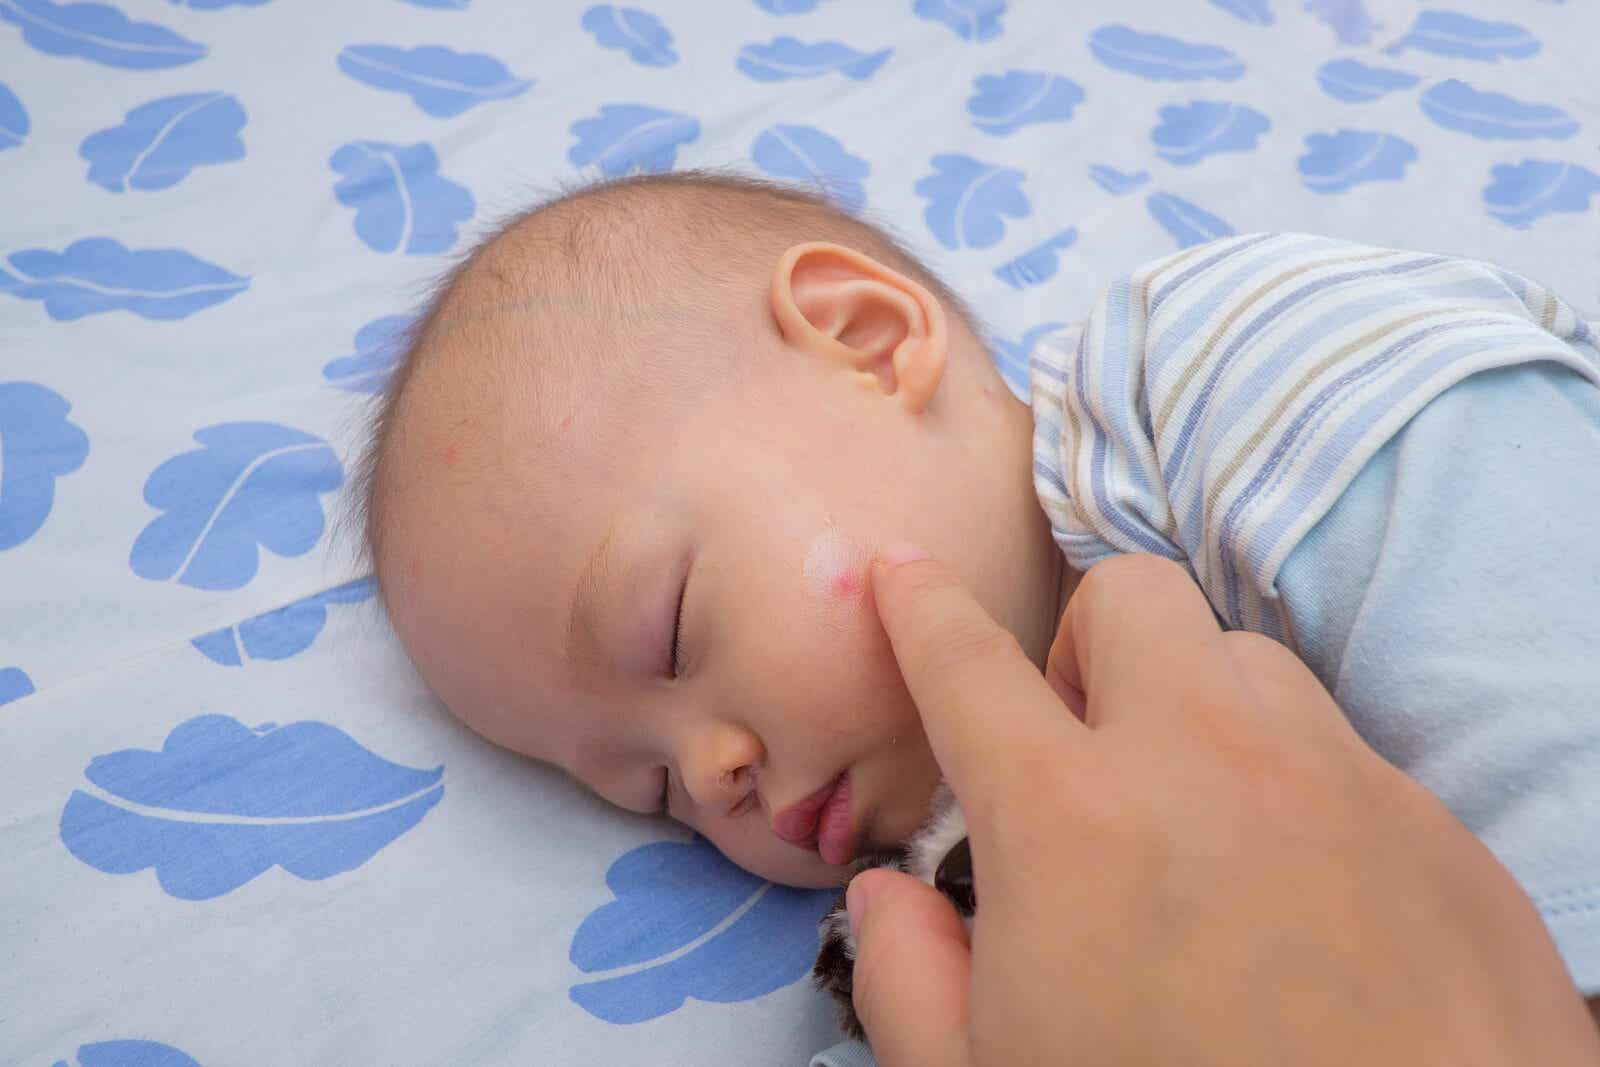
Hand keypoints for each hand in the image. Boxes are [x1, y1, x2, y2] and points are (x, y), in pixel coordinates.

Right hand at [848, 549, 1599, 1065]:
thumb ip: (906, 977)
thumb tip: (881, 896)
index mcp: (1068, 818)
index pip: (966, 664)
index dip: (920, 608)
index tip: (905, 571)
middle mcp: (1203, 759)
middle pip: (1132, 597)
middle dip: (1087, 645)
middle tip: (1081, 745)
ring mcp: (1333, 781)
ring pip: (1249, 661)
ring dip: (1198, 707)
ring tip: (1194, 813)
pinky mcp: (1433, 829)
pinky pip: (1344, 752)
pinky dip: (1294, 787)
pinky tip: (1298, 893)